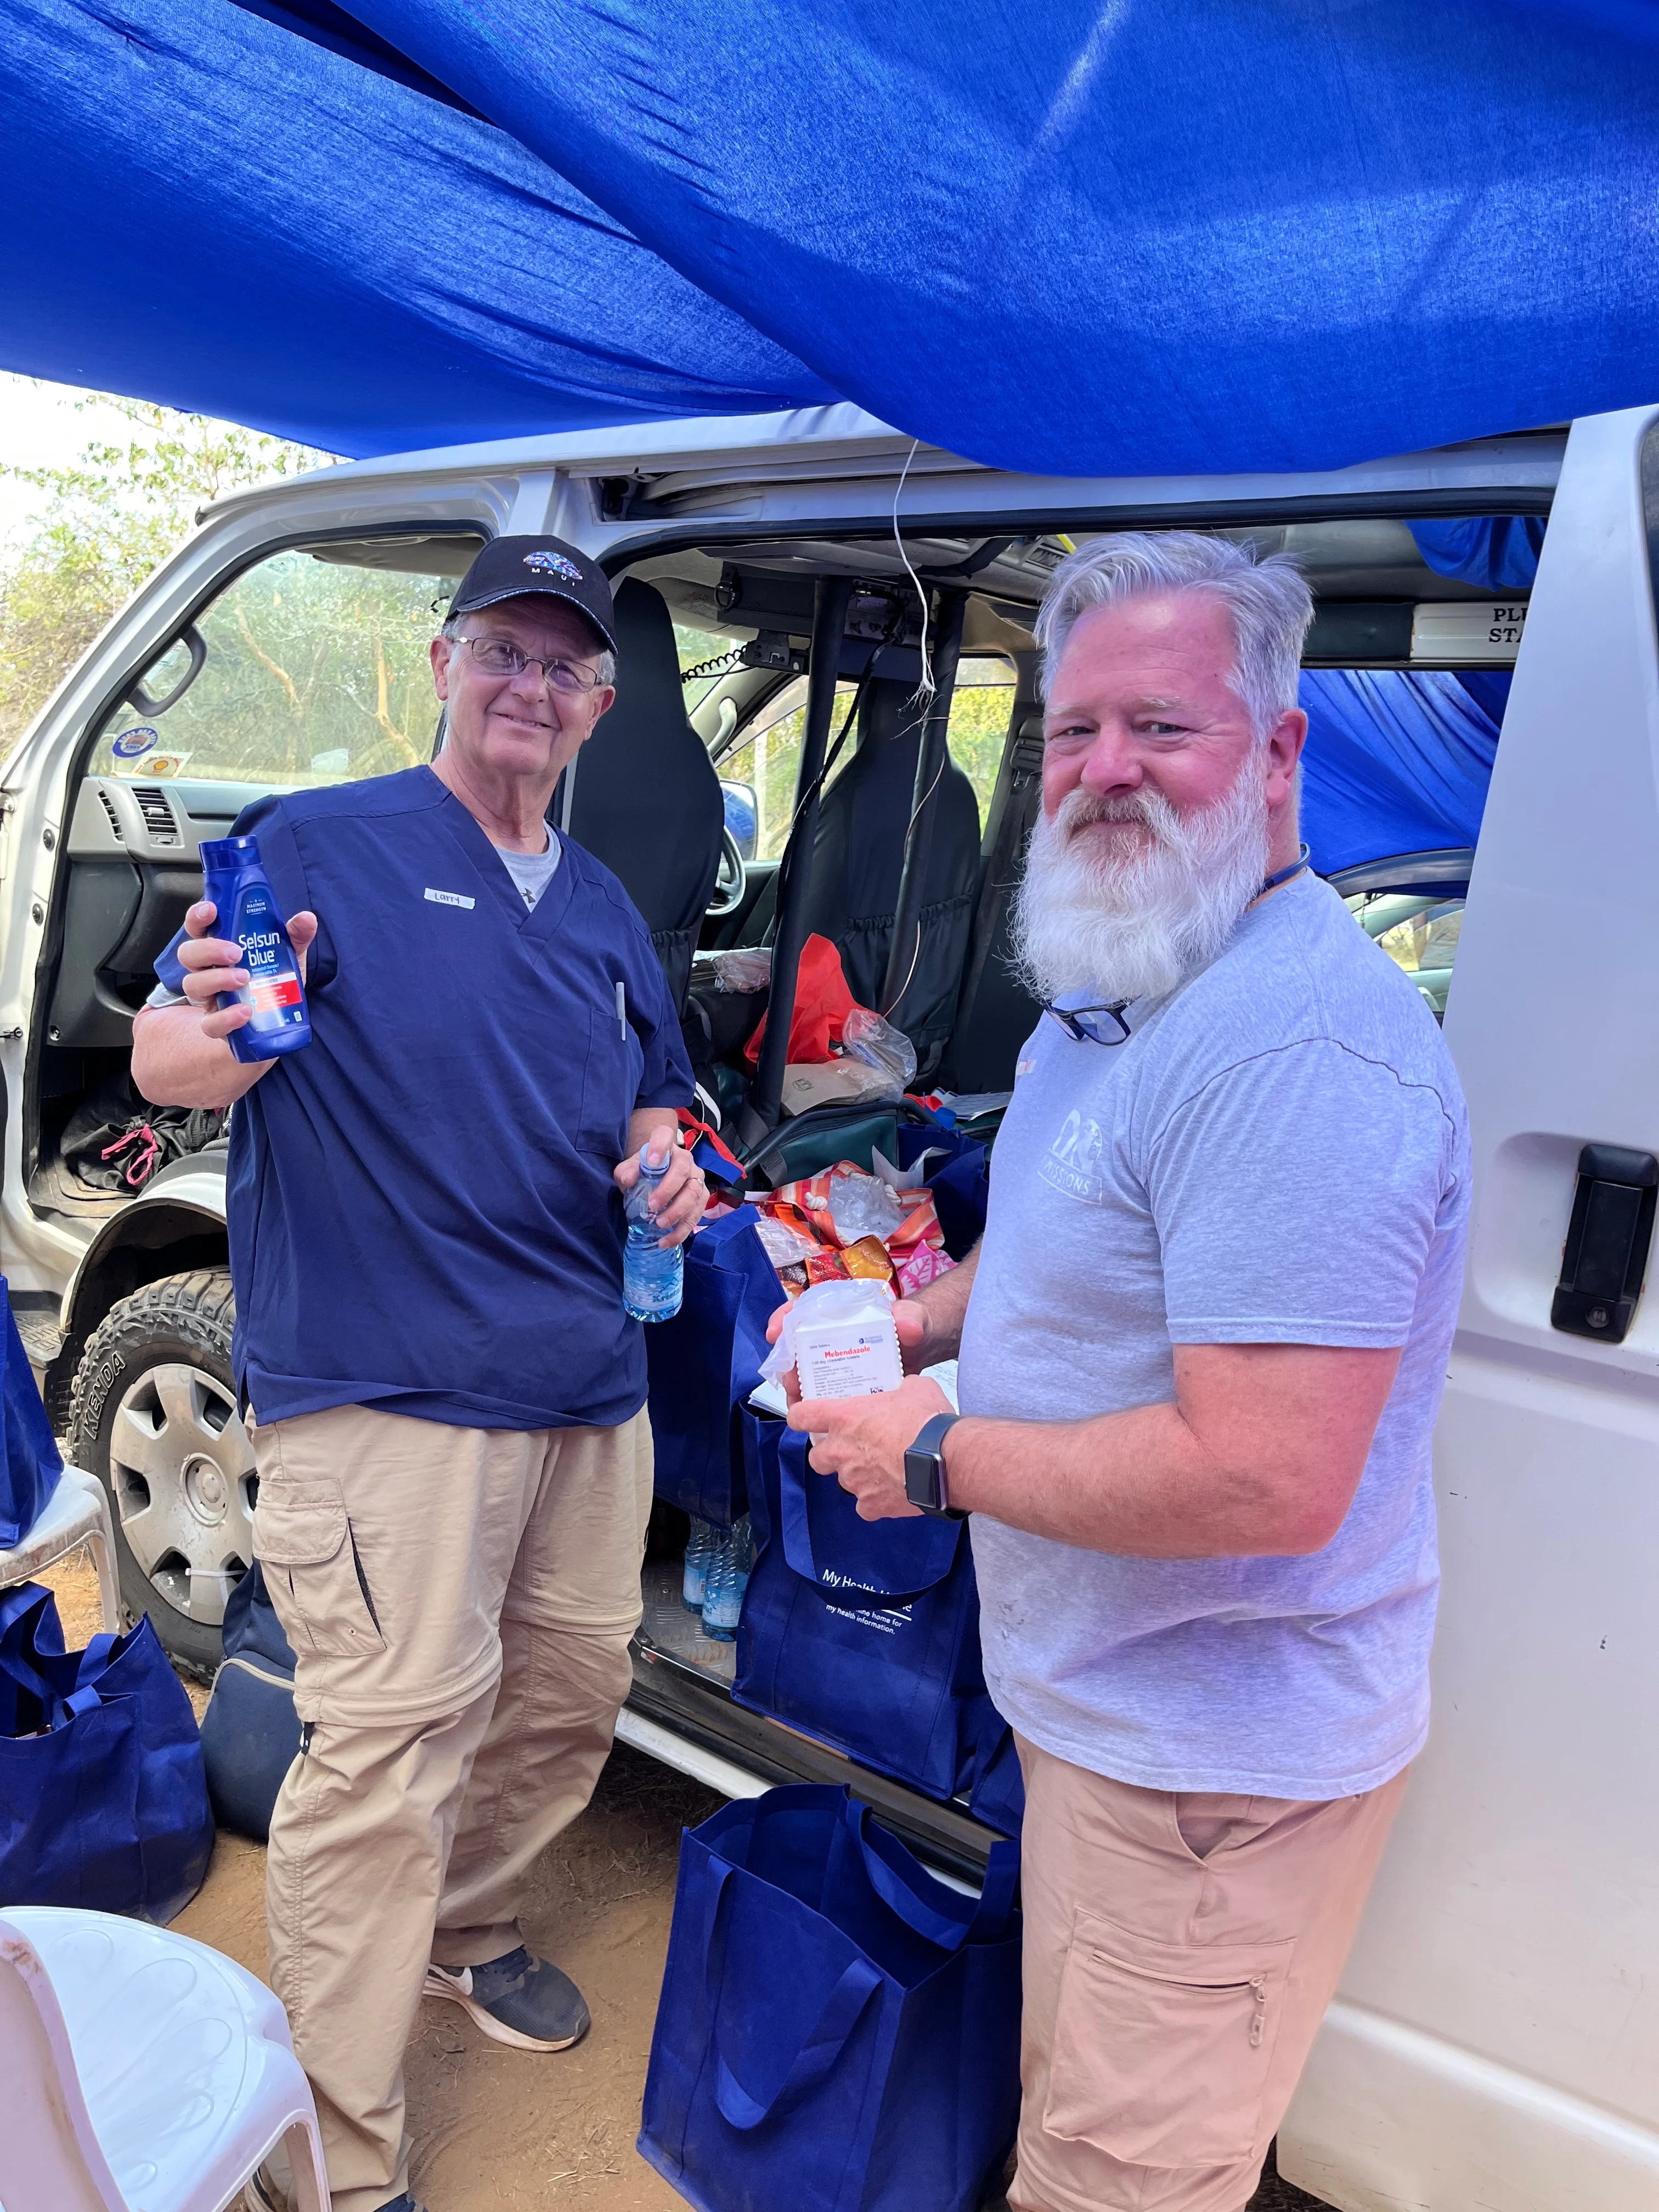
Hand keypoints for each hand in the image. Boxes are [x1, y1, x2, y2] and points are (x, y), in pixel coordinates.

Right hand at [177, 899, 316, 1042]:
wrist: (282, 1020)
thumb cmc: (273, 980)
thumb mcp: (288, 955)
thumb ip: (295, 936)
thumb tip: (306, 918)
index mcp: (219, 948)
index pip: (198, 927)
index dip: (197, 916)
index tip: (211, 910)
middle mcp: (208, 971)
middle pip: (188, 954)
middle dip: (208, 949)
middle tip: (235, 952)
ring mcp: (210, 998)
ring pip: (193, 985)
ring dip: (217, 979)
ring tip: (244, 978)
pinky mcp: (218, 1025)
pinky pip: (210, 1024)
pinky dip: (225, 1018)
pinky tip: (245, 1011)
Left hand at [614, 1126, 706, 1245]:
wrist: (657, 1179)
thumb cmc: (643, 1172)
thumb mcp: (630, 1169)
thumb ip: (626, 1171)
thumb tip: (628, 1178)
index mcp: (666, 1146)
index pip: (664, 1135)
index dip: (660, 1146)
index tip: (652, 1161)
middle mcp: (686, 1160)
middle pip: (683, 1171)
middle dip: (668, 1190)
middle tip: (651, 1206)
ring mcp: (696, 1179)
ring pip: (694, 1194)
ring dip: (677, 1212)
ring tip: (660, 1225)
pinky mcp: (701, 1199)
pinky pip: (696, 1215)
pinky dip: (682, 1231)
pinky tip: (667, 1241)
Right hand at [764, 1294, 932, 1403]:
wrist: (927, 1347)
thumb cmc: (914, 1325)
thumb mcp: (913, 1317)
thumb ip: (911, 1318)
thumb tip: (907, 1327)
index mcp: (842, 1312)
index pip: (804, 1308)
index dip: (784, 1318)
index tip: (775, 1332)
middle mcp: (833, 1335)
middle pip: (798, 1345)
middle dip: (787, 1362)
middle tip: (790, 1378)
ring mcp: (837, 1359)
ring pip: (806, 1371)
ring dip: (796, 1386)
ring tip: (798, 1400)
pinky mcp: (846, 1382)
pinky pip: (822, 1392)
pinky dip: (813, 1404)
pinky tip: (814, 1415)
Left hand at [786, 1372, 952, 1518]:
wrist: (946, 1459)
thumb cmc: (927, 1421)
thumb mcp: (915, 1388)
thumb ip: (900, 1389)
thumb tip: (906, 1390)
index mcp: (844, 1418)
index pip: (801, 1416)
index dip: (801, 1417)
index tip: (805, 1418)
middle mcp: (841, 1451)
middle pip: (817, 1457)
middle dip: (830, 1455)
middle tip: (852, 1449)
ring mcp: (854, 1481)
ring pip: (844, 1481)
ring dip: (858, 1476)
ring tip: (884, 1470)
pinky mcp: (871, 1506)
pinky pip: (866, 1506)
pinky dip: (876, 1500)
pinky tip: (894, 1491)